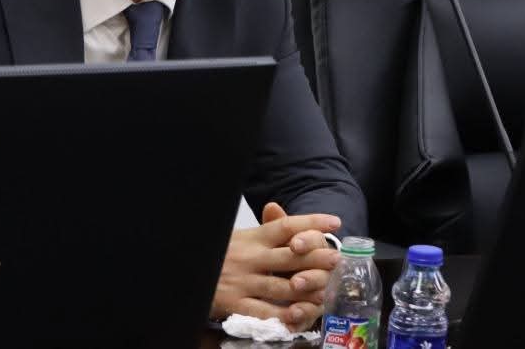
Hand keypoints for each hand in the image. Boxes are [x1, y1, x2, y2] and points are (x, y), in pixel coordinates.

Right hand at [211, 202, 342, 330]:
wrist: (188, 269)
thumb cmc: (221, 254)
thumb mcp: (240, 236)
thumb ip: (262, 228)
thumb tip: (276, 208)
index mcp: (254, 237)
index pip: (286, 226)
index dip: (312, 223)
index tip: (334, 222)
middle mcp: (251, 257)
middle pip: (290, 256)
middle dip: (316, 258)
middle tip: (336, 259)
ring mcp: (243, 281)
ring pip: (281, 286)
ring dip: (306, 290)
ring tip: (326, 291)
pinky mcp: (235, 303)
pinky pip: (263, 311)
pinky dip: (282, 315)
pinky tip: (298, 315)